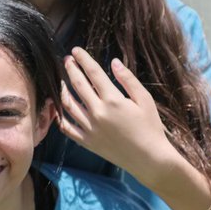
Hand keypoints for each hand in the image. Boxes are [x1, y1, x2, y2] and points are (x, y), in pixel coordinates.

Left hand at [60, 47, 175, 182]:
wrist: (149, 159)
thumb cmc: (151, 128)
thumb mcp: (145, 100)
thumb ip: (128, 80)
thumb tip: (113, 62)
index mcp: (112, 100)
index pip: (93, 73)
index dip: (83, 59)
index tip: (76, 50)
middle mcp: (98, 112)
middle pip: (78, 85)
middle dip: (71, 69)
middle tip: (67, 60)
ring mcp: (90, 128)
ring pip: (68, 105)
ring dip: (63, 90)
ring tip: (63, 81)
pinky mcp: (87, 142)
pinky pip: (67, 128)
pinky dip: (61, 117)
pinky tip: (60, 109)